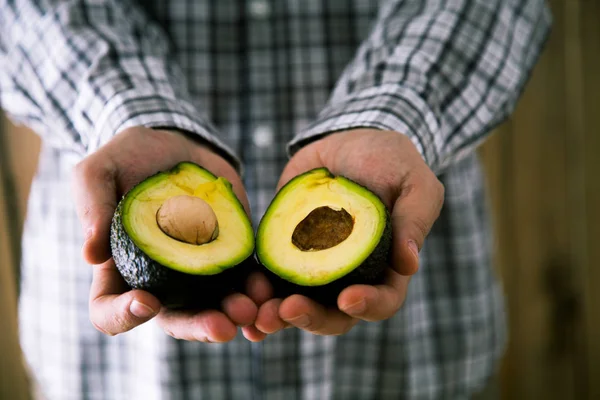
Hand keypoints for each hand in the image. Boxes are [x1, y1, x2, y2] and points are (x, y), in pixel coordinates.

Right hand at [72, 127, 270, 340]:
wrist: (178, 146)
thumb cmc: (130, 159)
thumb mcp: (99, 171)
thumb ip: (91, 206)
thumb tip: (91, 255)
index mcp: (120, 270)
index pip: (110, 311)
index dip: (124, 316)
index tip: (146, 301)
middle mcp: (161, 281)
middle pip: (175, 320)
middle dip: (199, 327)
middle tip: (222, 326)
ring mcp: (198, 272)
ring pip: (215, 307)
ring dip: (235, 314)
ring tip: (254, 309)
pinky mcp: (229, 256)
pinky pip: (244, 281)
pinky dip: (257, 289)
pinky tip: (269, 289)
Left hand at [252, 129, 443, 336]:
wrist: (345, 142)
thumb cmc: (389, 161)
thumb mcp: (413, 182)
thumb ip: (414, 220)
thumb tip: (409, 265)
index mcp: (386, 269)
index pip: (382, 301)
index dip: (368, 306)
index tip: (347, 298)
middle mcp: (350, 277)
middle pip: (334, 315)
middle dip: (311, 318)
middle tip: (288, 310)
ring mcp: (315, 268)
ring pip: (298, 305)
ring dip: (278, 315)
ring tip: (258, 314)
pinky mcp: (286, 253)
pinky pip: (271, 280)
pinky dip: (257, 293)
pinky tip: (242, 296)